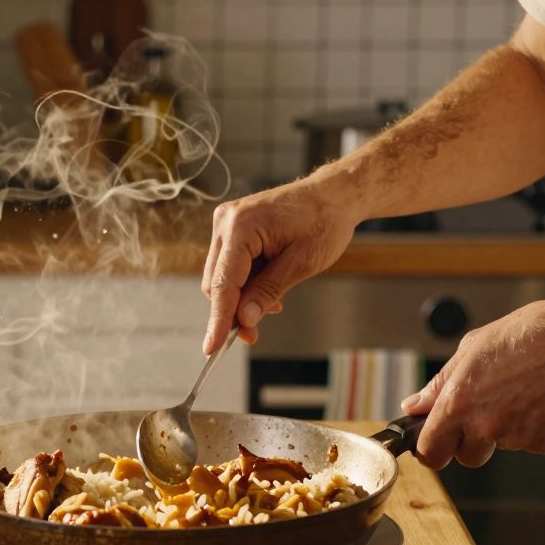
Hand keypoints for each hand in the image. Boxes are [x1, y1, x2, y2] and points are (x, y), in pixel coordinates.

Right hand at [202, 173, 363, 353]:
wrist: (333, 195)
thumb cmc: (324, 223)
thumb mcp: (301, 264)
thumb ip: (268, 292)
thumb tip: (243, 320)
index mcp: (241, 227)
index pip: (223, 283)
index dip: (218, 320)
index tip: (212, 349)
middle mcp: (226, 222)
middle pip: (215, 283)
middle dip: (231, 312)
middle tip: (253, 335)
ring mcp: (226, 223)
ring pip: (220, 277)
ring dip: (240, 298)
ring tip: (273, 305)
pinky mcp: (232, 228)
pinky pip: (230, 266)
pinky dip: (245, 284)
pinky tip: (268, 290)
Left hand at [400, 296, 544, 468]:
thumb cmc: (531, 334)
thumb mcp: (474, 347)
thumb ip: (440, 383)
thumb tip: (413, 406)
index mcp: (459, 401)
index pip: (429, 450)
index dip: (430, 449)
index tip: (434, 441)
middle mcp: (484, 425)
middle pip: (465, 458)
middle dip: (468, 444)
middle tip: (483, 414)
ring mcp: (516, 438)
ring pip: (499, 447)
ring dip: (503, 431)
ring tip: (521, 393)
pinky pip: (529, 443)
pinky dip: (532, 427)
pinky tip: (543, 397)